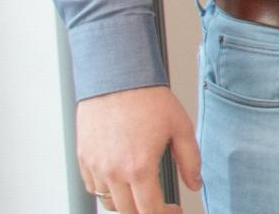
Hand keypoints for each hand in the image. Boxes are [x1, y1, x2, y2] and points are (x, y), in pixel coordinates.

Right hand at [75, 86, 198, 213]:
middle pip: (128, 212)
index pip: (150, 210)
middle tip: (160, 205)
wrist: (118, 78)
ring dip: (126, 203)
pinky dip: (107, 190)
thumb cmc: (148, 100)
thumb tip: (195, 183)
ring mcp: (95, 166)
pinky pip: (93, 187)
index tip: (174, 210)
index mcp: (139, 168)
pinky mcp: (83, 158)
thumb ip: (190, 161)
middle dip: (146, 212)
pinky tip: (122, 180)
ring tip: (142, 192)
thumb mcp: (181, 128)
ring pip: (108, 202)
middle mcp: (113, 172)